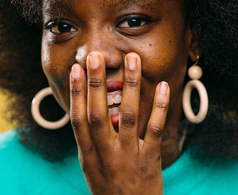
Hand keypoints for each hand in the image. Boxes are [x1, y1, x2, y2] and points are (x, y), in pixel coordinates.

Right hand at [69, 51, 169, 194]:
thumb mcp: (91, 167)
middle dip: (96, 83)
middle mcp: (105, 155)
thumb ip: (89, 140)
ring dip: (129, 86)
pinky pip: (154, 130)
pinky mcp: (150, 160)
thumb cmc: (109, 189)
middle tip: (96, 56)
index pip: (78, 119)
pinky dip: (158, 107)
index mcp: (88, 156)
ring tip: (132, 59)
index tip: (75, 69)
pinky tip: (162, 86)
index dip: (76, 93)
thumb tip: (84, 109)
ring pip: (127, 116)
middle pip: (98, 114)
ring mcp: (128, 157)